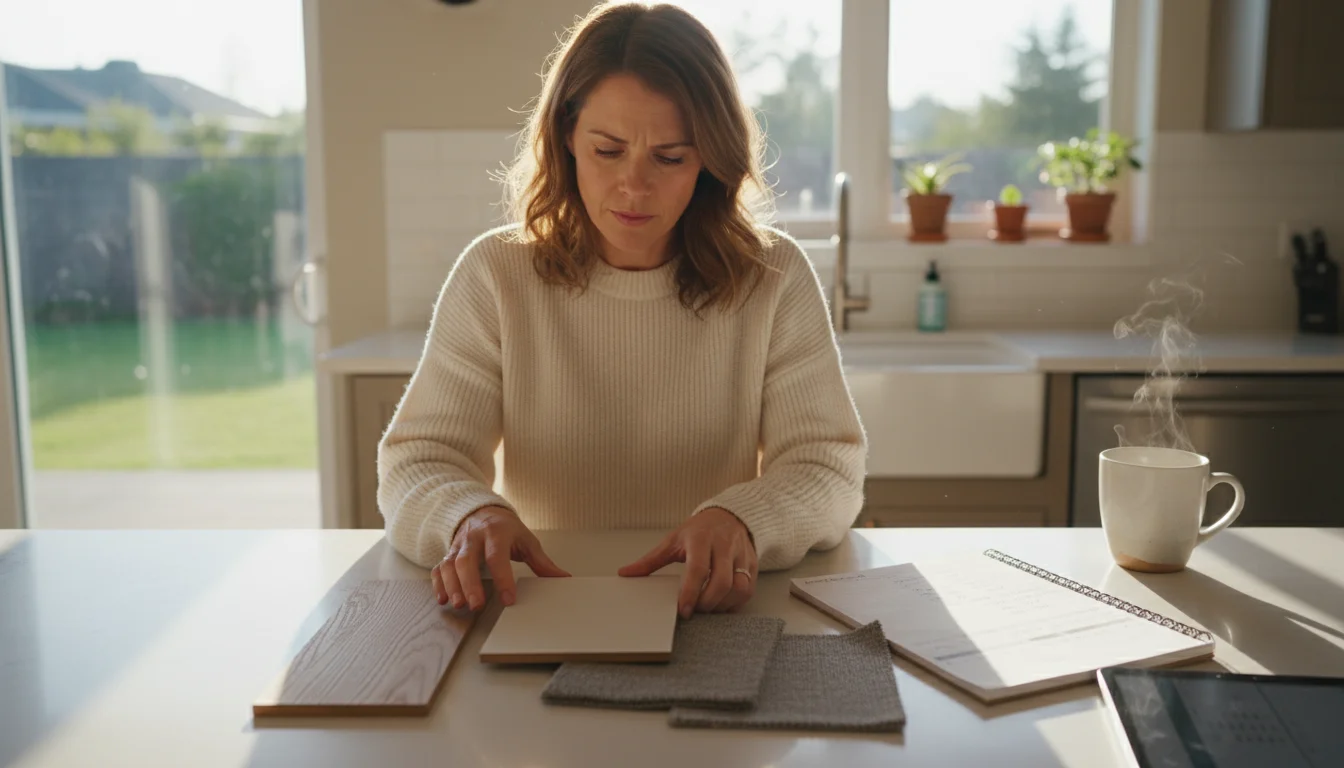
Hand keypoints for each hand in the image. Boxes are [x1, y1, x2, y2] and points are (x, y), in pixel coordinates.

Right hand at [431, 506, 569, 610]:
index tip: (509, 599)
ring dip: (453, 586)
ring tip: (460, 605)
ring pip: (450, 565)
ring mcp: (458, 545)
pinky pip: (439, 568)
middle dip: (471, 584)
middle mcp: (474, 538)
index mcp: (497, 533)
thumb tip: (563, 579)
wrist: (481, 511)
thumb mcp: (526, 540)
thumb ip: (542, 562)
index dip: (502, 578)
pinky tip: (443, 599)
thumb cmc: (506, 529)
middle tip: (477, 606)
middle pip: (467, 561)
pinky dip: (439, 584)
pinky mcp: (448, 553)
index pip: (497, 556)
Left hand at [618, 507, 757, 618]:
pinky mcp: (753, 564)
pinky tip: (721, 605)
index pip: (698, 569)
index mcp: (701, 539)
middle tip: (695, 610)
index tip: (683, 610)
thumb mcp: (672, 540)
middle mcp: (724, 546)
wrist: (730, 515)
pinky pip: (748, 590)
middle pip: (722, 582)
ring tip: (708, 608)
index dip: (690, 593)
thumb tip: (626, 573)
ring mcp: (742, 555)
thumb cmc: (699, 530)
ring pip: (739, 588)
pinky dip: (735, 603)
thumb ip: (650, 560)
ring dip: (723, 605)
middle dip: (707, 603)